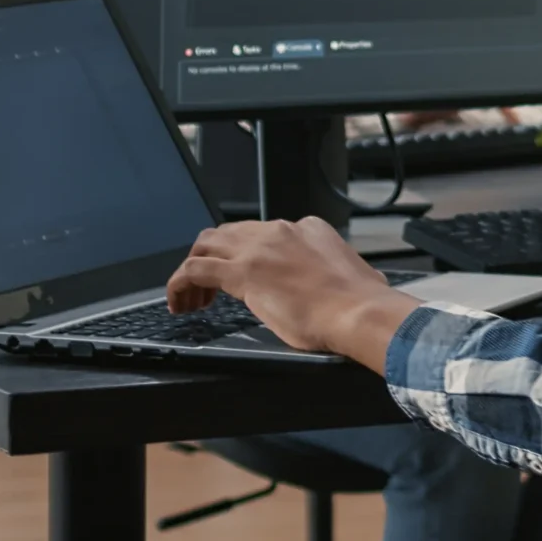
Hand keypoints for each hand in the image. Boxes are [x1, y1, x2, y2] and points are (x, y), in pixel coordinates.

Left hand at [166, 217, 419, 363]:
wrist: (359, 311)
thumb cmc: (361, 304)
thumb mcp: (352, 277)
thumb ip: (335, 276)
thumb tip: (336, 289)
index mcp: (309, 229)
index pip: (264, 235)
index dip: (247, 256)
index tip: (247, 278)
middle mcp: (280, 231)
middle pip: (229, 233)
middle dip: (215, 256)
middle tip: (209, 288)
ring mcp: (258, 248)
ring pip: (206, 245)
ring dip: (193, 269)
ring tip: (191, 299)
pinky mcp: (241, 272)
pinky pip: (194, 270)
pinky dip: (180, 283)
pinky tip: (180, 302)